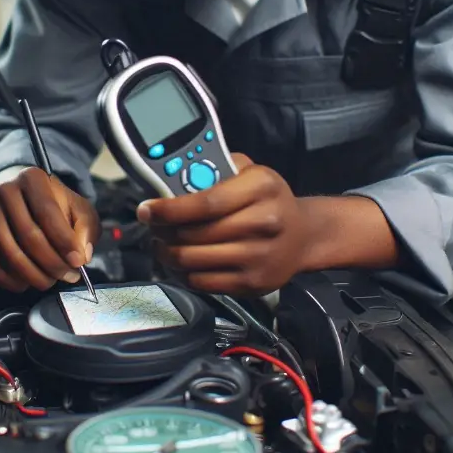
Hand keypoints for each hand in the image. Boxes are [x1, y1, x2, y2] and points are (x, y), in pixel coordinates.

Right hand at [0, 167, 99, 292]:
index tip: (78, 261)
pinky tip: (28, 281)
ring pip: (11, 255)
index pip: (48, 213)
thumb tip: (81, 253)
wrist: (22, 200)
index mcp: (32, 178)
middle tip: (69, 275)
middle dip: (53, 263)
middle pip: (29, 236)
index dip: (65, 241)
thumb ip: (86, 228)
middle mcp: (4, 191)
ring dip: (35, 276)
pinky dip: (13, 281)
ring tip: (51, 279)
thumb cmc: (55, 206)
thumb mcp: (79, 210)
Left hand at [136, 154, 313, 296]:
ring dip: (167, 253)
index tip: (147, 209)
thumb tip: (172, 180)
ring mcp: (258, 256)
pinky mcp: (252, 283)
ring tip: (162, 243)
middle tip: (152, 225)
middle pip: (195, 234)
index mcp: (261, 188)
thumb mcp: (249, 171)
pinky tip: (180, 261)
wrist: (304, 236)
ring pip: (193, 260)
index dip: (169, 208)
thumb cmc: (268, 200)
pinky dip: (183, 273)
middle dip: (162, 230)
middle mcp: (263, 223)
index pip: (205, 203)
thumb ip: (214, 170)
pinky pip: (203, 282)